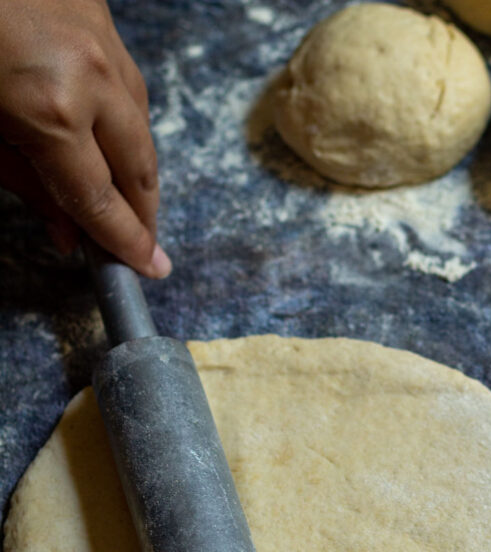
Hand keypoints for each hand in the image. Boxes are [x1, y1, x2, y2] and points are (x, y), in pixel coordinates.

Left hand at [0, 0, 170, 277]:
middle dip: (144, 211)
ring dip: (137, 164)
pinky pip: (125, 77)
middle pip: (138, 165)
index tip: (147, 268)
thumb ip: (24, 184)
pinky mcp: (96, 9)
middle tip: (142, 243)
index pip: (102, 200)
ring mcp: (98, 35)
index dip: (125, 241)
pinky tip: (111, 134)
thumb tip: (68, 232)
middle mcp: (88, 74)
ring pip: (139, 120)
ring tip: (129, 196)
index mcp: (51, 112)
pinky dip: (122, 114)